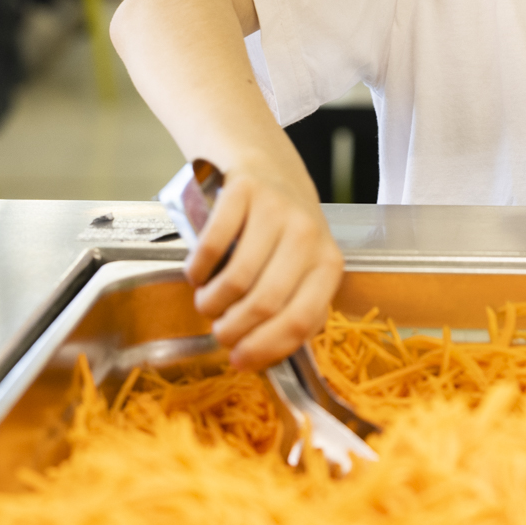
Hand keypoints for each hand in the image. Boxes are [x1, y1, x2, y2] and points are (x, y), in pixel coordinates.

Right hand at [186, 167, 342, 371]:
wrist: (267, 164)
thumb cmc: (283, 226)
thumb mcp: (303, 265)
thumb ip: (294, 305)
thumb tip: (263, 354)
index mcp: (328, 263)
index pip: (299, 321)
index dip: (264, 349)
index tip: (239, 360)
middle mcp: (307, 235)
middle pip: (264, 304)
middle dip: (231, 329)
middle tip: (218, 331)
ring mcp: (276, 210)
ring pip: (237, 280)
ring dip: (211, 303)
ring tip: (206, 302)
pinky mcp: (243, 191)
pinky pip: (212, 245)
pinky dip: (198, 269)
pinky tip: (197, 274)